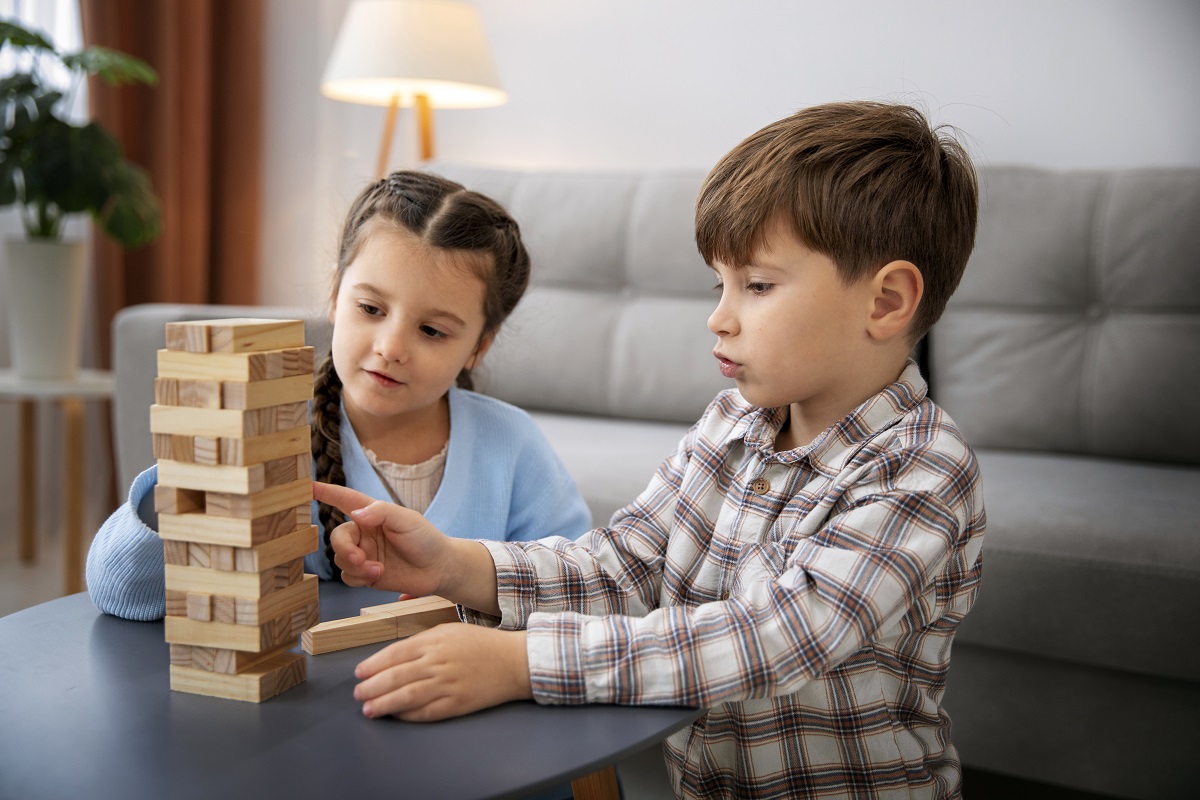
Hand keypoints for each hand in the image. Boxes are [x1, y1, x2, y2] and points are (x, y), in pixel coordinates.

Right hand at [313, 481, 450, 595]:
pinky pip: (348, 577)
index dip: (325, 492)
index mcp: (372, 514)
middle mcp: (364, 533)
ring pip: (340, 560)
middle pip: (337, 538)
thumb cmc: (426, 538)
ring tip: (377, 569)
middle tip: (360, 559)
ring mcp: (364, 554)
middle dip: (344, 550)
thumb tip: (356, 515)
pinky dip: (358, 578)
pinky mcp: (366, 574)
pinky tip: (377, 576)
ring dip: (355, 567)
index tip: (307, 486)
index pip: (344, 499)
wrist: (439, 569)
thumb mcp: (407, 519)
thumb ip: (381, 512)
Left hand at [353, 624, 531, 720]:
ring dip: (384, 704)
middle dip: (372, 687)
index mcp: (434, 640)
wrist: (514, 661)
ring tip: (369, 709)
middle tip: (358, 694)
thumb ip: (422, 641)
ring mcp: (447, 684)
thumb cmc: (481, 643)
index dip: (374, 665)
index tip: (360, 672)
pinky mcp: (457, 703)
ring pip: (407, 696)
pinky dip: (408, 715)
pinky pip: (426, 712)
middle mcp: (438, 662)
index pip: (395, 653)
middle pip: (396, 676)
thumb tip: (394, 656)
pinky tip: (396, 715)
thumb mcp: (449, 630)